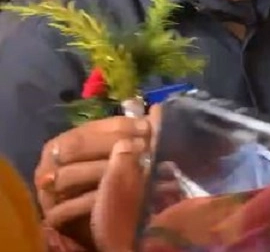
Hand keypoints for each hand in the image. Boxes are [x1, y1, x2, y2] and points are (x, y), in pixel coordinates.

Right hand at [35, 116, 150, 232]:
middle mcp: (49, 164)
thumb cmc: (109, 184)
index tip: (147, 128)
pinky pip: (67, 207)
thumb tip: (157, 110)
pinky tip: (118, 195)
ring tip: (134, 169)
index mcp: (63, 144)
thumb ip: (135, 135)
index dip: (119, 127)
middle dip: (111, 144)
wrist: (98, 225)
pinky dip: (92, 200)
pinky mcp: (52, 215)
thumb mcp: (123, 157)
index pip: (88, 129)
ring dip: (102, 169)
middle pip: (75, 147)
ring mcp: (47, 190)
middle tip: (143, 146)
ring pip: (69, 175)